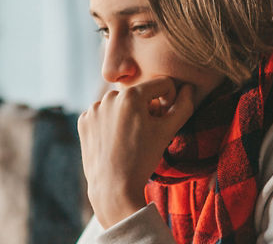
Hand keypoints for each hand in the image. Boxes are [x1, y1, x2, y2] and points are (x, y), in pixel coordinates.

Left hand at [78, 77, 195, 228]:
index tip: (164, 119)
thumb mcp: (167, 131)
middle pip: (139, 94)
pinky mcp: (83, 121)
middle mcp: (109, 96)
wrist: (113, 188)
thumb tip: (189, 88)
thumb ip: (183, 106)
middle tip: (145, 133)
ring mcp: (93, 109)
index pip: (161, 84)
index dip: (169, 100)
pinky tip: (113, 141)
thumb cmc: (143, 159)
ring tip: (129, 139)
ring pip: (120, 104)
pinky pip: (103, 114)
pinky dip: (110, 123)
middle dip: (146, 108)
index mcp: (131, 95)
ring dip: (127, 115)